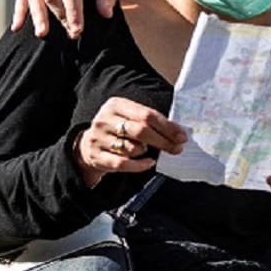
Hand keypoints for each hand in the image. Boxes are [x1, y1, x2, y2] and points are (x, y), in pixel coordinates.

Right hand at [72, 97, 188, 187]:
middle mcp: (105, 119)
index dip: (167, 126)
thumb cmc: (117, 130)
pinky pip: (124, 163)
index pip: (147, 114)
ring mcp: (99, 138)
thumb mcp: (128, 117)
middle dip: (163, 141)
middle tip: (177, 148)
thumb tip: (178, 132)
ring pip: (132, 148)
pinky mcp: (97, 156)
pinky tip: (148, 163)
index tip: (182, 136)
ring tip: (147, 150)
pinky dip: (140, 165)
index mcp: (116, 105)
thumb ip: (149, 121)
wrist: (88, 145)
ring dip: (145, 151)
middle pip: (141, 130)